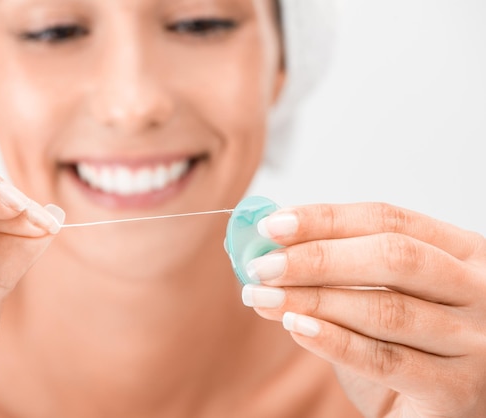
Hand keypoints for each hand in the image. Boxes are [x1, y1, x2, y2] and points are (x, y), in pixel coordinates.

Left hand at [240, 202, 485, 416]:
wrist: (430, 411)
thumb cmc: (401, 345)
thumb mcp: (375, 296)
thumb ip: (335, 269)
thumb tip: (266, 247)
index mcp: (461, 252)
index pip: (389, 220)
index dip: (326, 219)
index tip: (272, 225)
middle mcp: (477, 290)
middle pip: (394, 257)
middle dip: (318, 258)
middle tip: (263, 265)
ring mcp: (474, 341)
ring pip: (386, 309)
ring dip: (313, 300)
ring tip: (264, 297)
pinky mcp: (457, 390)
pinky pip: (385, 360)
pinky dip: (334, 341)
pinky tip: (296, 326)